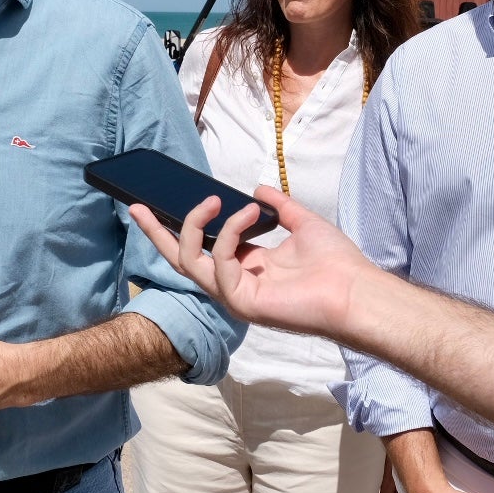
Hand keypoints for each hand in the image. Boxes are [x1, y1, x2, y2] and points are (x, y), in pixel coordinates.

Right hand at [129, 185, 373, 338]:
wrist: (356, 288)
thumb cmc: (336, 262)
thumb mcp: (303, 223)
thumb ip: (279, 206)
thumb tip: (258, 189)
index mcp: (247, 267)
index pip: (204, 247)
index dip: (182, 226)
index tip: (160, 203)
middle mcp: (234, 283)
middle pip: (182, 259)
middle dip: (157, 233)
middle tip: (137, 206)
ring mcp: (234, 296)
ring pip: (191, 261)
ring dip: (196, 225)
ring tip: (213, 200)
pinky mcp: (240, 302)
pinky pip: (220, 263)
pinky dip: (230, 233)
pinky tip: (247, 215)